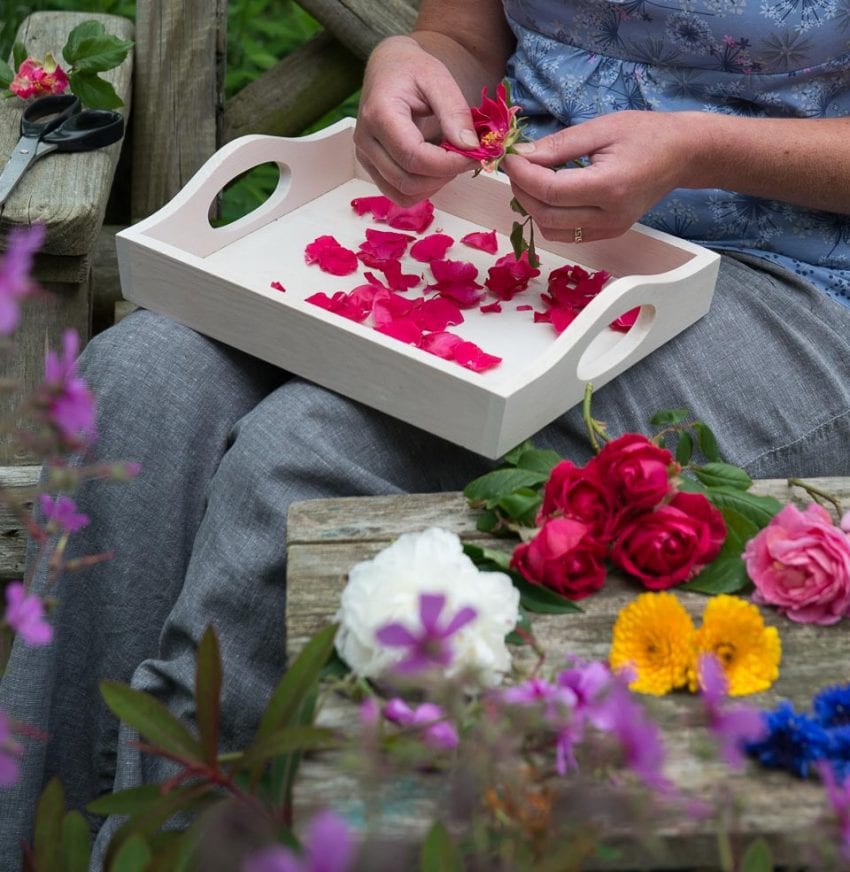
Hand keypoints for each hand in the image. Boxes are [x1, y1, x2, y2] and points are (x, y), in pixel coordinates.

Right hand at [354, 36, 478, 205]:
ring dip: (434, 185)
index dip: (448, 164)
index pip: (414, 157)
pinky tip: (434, 167)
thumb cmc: (412, 69)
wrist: (388, 68)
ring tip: (449, 160)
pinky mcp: (371, 168)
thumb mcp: (438, 78)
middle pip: (408, 181)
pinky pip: (399, 194)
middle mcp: (365, 140)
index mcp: (379, 114)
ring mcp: (365, 157)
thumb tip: (470, 147)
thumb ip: (455, 112)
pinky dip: (422, 188)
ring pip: (404, 194)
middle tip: (466, 157)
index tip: (474, 155)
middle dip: (444, 176)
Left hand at [502, 111, 692, 242]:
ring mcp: (610, 229)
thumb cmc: (646, 133)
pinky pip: (566, 234)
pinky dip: (548, 216)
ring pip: (551, 230)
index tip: (509, 157)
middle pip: (546, 215)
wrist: (682, 154)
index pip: (550, 191)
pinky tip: (548, 193)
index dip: (522, 175)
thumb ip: (559, 145)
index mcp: (610, 186)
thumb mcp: (601, 128)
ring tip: (530, 179)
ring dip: (532, 207)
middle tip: (515, 167)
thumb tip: (522, 155)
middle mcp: (610, 216)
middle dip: (521, 191)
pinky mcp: (609, 233)